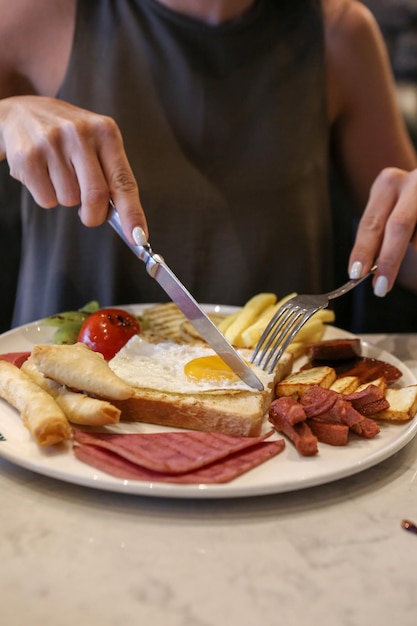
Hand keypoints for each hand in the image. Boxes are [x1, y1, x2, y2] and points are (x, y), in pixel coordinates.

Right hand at [0, 95, 147, 241]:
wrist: (22, 113)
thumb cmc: (69, 138)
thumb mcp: (96, 144)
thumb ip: (111, 176)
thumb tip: (125, 221)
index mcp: (105, 132)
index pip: (124, 181)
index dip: (132, 213)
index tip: (138, 237)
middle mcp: (80, 134)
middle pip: (96, 197)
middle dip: (94, 215)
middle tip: (89, 214)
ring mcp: (52, 144)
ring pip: (69, 200)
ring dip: (67, 199)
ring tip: (58, 175)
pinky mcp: (28, 157)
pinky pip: (47, 200)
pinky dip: (47, 196)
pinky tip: (43, 174)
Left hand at [349, 167, 416, 295]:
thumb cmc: (408, 203)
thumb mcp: (390, 209)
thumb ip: (380, 233)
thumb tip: (368, 269)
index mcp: (387, 184)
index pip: (371, 222)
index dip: (363, 250)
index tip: (356, 274)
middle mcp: (412, 182)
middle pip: (399, 225)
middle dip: (389, 260)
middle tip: (380, 287)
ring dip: (413, 254)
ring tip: (399, 268)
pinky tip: (414, 250)